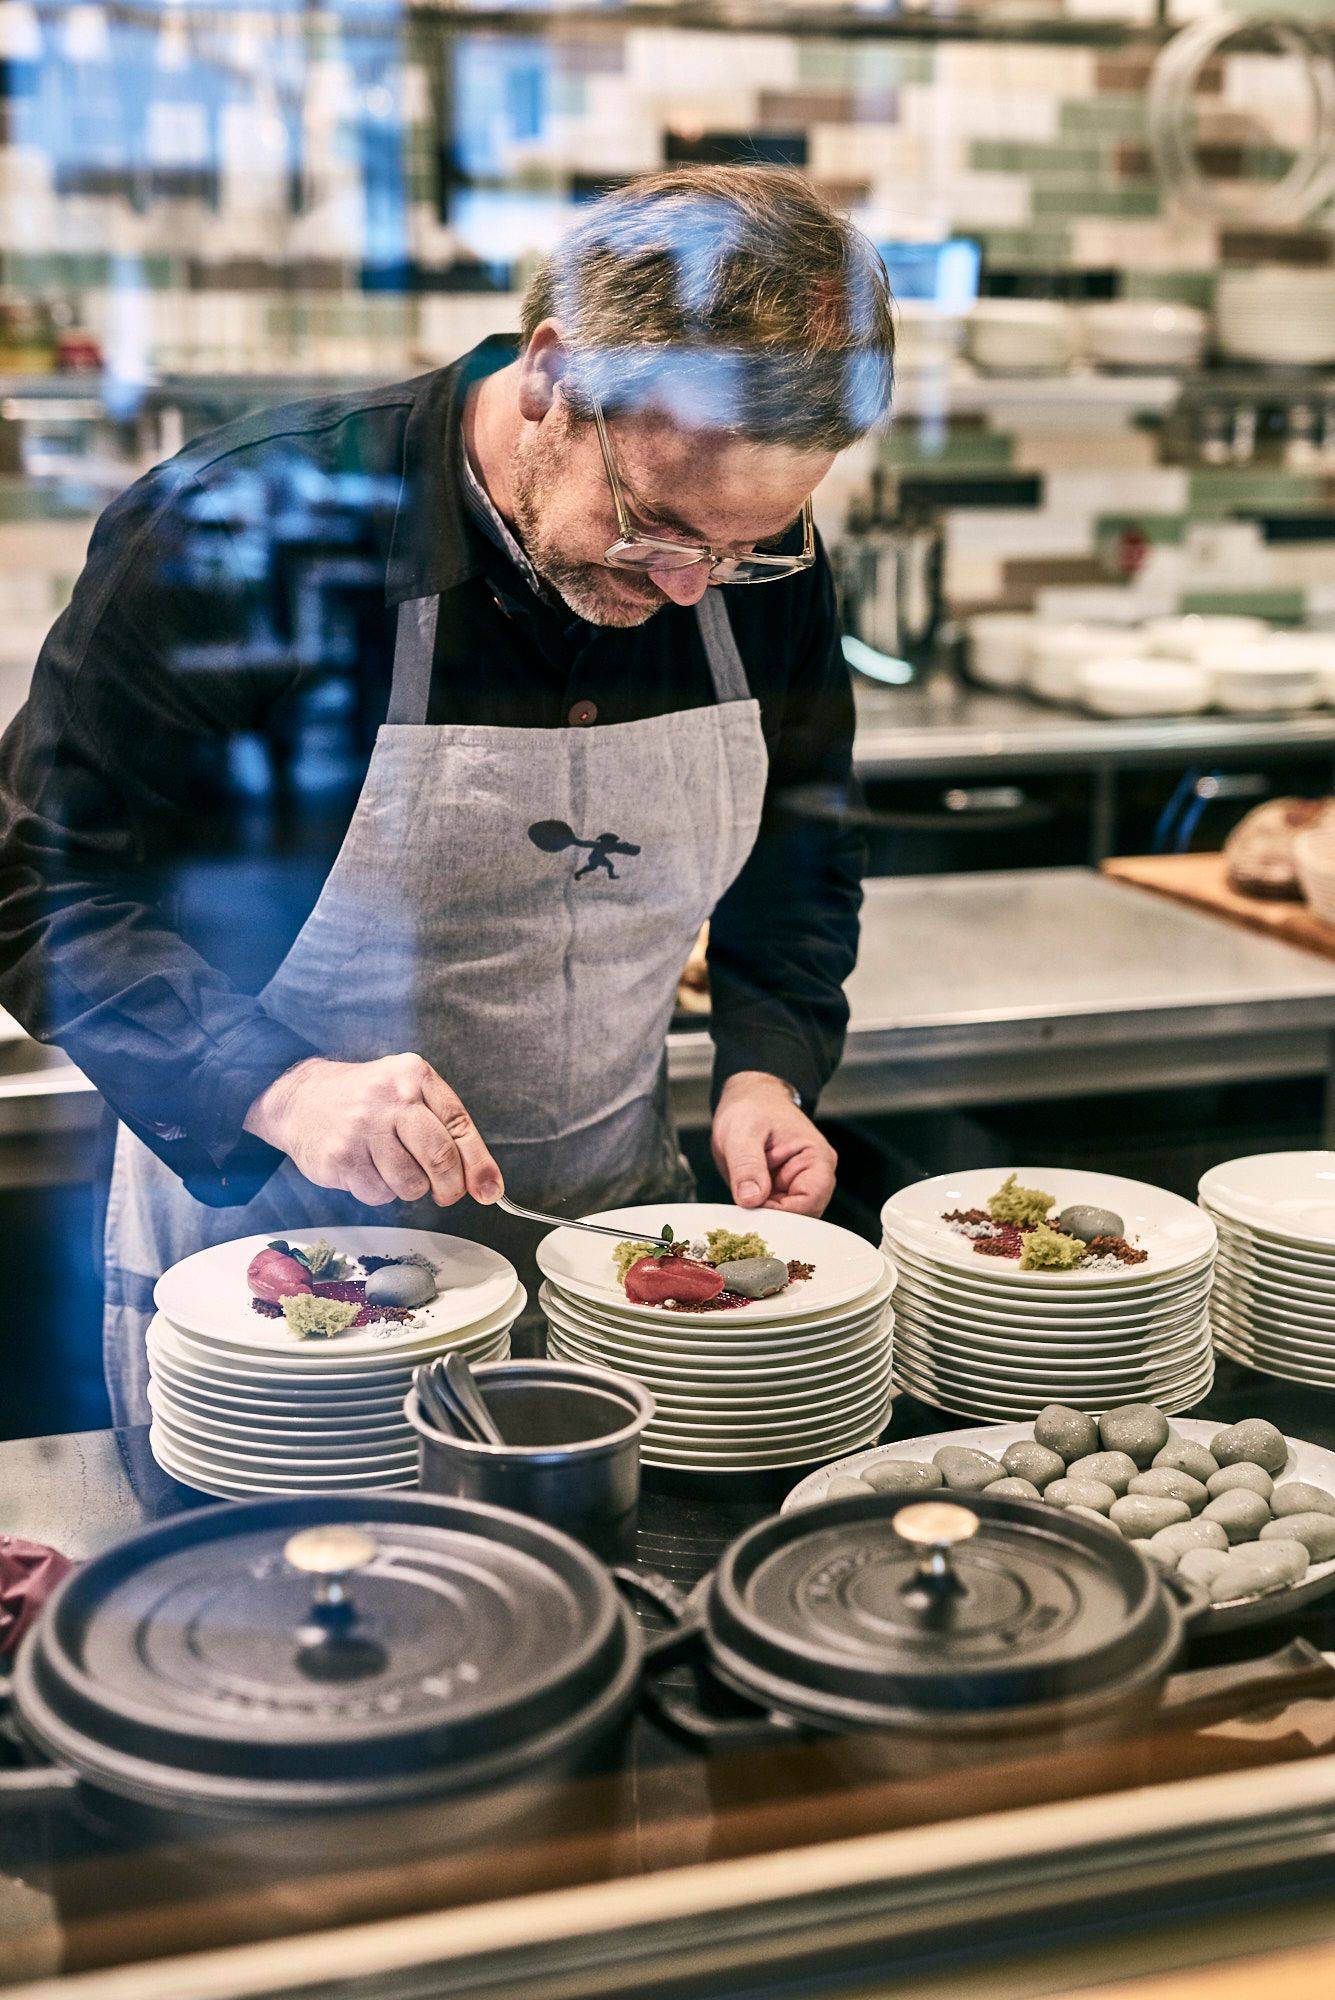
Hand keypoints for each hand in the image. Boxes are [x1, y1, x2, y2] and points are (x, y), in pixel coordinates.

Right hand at [244, 1053, 502, 1208]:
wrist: (300, 1099)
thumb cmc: (367, 1101)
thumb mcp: (408, 1094)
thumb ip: (447, 1130)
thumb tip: (485, 1184)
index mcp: (414, 1076)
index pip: (460, 1125)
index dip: (479, 1164)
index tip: (490, 1190)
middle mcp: (390, 1097)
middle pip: (441, 1158)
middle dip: (450, 1186)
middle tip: (446, 1193)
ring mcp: (363, 1127)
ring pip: (411, 1184)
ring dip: (409, 1187)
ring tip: (391, 1166)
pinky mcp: (341, 1157)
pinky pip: (379, 1194)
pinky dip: (379, 1190)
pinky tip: (365, 1167)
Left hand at [710, 1071, 836, 1216]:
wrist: (749, 1099)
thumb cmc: (752, 1108)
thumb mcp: (742, 1131)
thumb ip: (747, 1165)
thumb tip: (751, 1199)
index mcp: (817, 1159)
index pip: (809, 1203)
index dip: (780, 1212)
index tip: (753, 1207)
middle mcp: (815, 1176)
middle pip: (800, 1217)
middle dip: (771, 1216)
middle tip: (743, 1207)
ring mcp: (798, 1185)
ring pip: (786, 1218)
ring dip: (763, 1213)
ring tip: (743, 1194)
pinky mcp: (782, 1191)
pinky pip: (774, 1212)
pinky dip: (758, 1210)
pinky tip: (744, 1197)